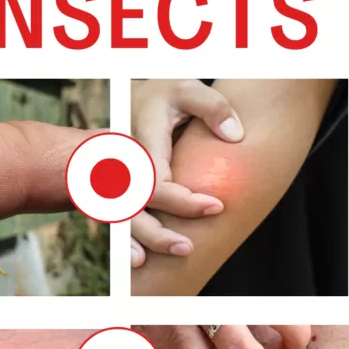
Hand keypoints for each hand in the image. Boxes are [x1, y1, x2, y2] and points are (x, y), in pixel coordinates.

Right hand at [130, 79, 243, 267]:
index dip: (182, 200)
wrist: (133, 97)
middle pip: (132, 206)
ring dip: (137, 241)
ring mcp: (114, 176)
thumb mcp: (189, 88)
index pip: (156, 179)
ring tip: (154, 261)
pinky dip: (125, 238)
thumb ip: (213, 106)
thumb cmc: (165, 95)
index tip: (216, 206)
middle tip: (188, 248)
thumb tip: (234, 135)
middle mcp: (123, 162)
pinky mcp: (115, 188)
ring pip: (119, 216)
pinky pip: (116, 216)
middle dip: (155, 232)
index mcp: (141, 140)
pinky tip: (138, 259)